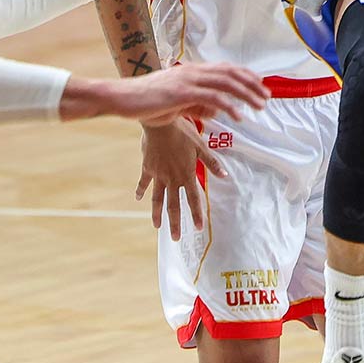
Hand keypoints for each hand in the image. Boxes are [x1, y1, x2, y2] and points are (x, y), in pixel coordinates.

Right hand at [69, 63, 270, 125]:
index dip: (245, 75)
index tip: (260, 85)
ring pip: (226, 84)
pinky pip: (212, 98)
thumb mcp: (175, 103)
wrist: (121, 98)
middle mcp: (192, 71)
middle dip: (252, 84)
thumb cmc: (146, 101)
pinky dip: (229, 107)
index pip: (225, 68)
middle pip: (231, 73)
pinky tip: (238, 117)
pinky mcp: (182, 93)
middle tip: (267, 97)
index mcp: (191, 71)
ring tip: (260, 106)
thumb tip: (213, 111)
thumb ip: (195, 104)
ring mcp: (187, 80)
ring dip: (246, 94)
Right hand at [134, 121, 219, 237]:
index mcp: (186, 175)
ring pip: (157, 199)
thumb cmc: (183, 133)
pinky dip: (141, 191)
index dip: (196, 214)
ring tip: (157, 227)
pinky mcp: (148, 168)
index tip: (197, 228)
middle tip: (175, 238)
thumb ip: (212, 163)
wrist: (161, 124)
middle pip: (174, 205)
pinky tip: (138, 199)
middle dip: (175, 223)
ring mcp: (158, 175)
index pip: (194, 199)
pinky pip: (144, 182)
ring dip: (157, 214)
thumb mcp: (201, 147)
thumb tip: (225, 175)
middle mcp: (172, 179)